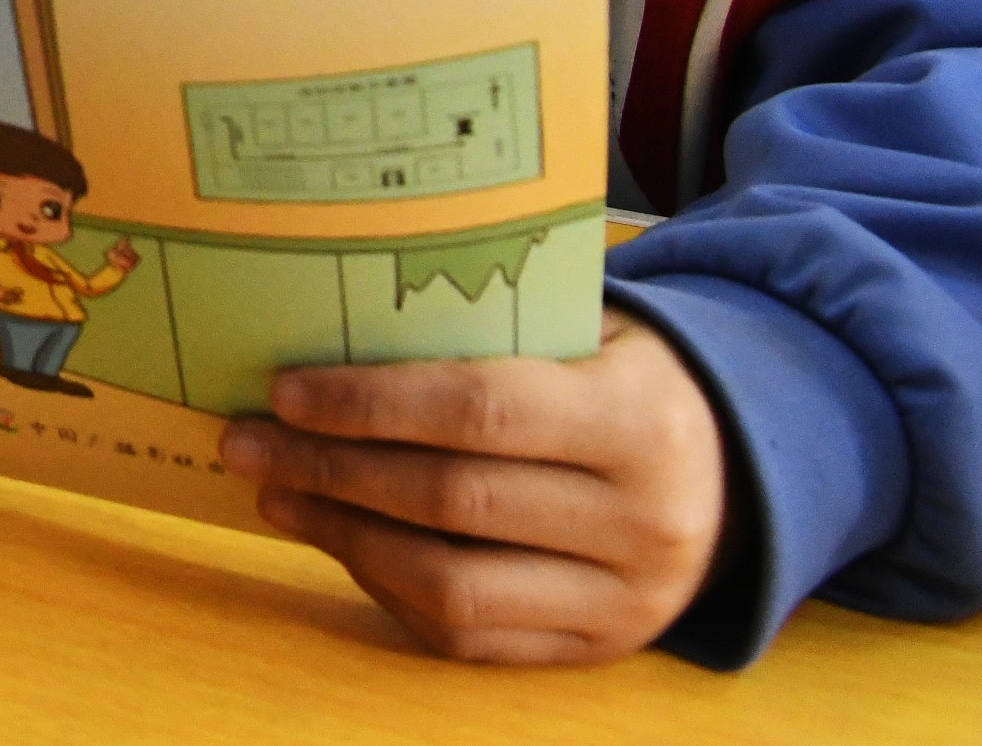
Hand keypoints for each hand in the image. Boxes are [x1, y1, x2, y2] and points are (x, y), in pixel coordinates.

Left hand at [220, 316, 727, 664]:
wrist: (734, 474)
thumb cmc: (626, 382)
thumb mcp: (587, 333)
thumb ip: (487, 335)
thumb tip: (331, 331)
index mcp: (637, 421)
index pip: (481, 411)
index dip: (371, 404)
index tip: (283, 392)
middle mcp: (641, 520)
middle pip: (452, 501)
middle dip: (330, 470)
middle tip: (246, 443)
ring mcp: (624, 601)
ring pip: (452, 584)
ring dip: (343, 538)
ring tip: (276, 495)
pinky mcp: (596, 651)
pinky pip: (469, 636)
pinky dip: (389, 591)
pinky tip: (339, 543)